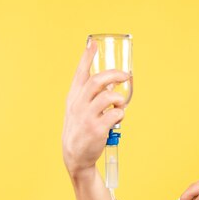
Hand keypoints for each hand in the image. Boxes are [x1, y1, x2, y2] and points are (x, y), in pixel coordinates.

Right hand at [62, 40, 130, 177]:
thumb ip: (88, 96)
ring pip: (108, 97)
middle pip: (97, 81)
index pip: (80, 73)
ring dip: (119, 99)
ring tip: (120, 105)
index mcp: (73, 97)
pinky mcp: (97, 129)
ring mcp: (87, 117)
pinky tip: (118, 118)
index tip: (93, 44)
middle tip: (125, 75)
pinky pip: (115, 114)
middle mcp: (78, 105)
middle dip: (113, 75)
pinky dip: (121, 114)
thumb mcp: (76, 110)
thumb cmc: (80, 130)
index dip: (86, 57)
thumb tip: (110, 84)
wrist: (75, 155)